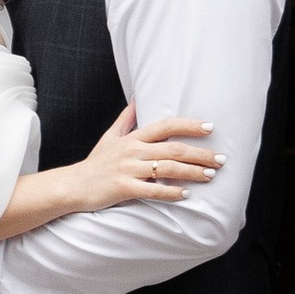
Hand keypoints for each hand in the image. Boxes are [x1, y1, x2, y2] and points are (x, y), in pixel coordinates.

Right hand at [50, 108, 220, 216]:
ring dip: (192, 172)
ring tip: (210, 176)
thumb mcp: (110, 136)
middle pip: (174, 149)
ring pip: (167, 169)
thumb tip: (136, 98)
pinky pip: (152, 190)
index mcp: (133, 137)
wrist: (72, 186)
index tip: (210, 128)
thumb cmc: (95, 163)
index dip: (189, 126)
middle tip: (221, 159)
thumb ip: (126, 119)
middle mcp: (133, 150)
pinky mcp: (123, 187)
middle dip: (201, 154)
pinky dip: (171, 192)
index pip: (166, 126)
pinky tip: (186, 194)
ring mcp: (128, 169)